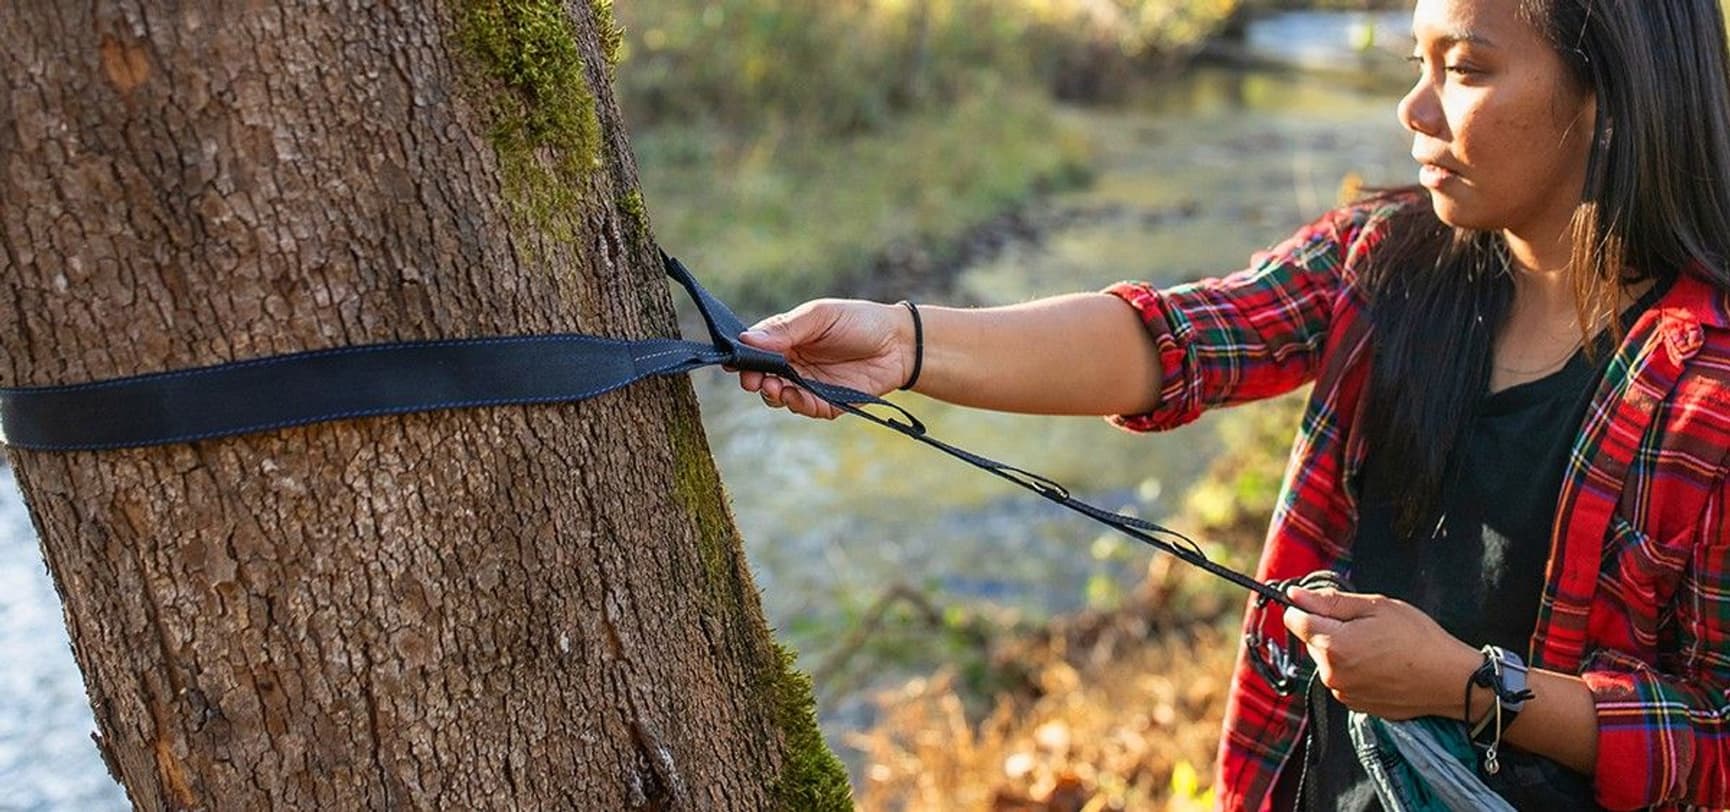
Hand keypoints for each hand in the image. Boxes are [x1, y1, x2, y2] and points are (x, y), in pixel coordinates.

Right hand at [735, 299, 914, 419]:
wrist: (899, 343)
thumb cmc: (859, 321)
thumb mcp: (820, 316)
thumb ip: (785, 329)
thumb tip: (748, 339)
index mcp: (787, 338)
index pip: (755, 349)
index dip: (743, 357)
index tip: (734, 362)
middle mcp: (794, 363)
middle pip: (761, 376)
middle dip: (753, 379)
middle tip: (753, 379)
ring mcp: (809, 383)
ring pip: (779, 395)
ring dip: (772, 394)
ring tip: (773, 386)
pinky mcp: (826, 402)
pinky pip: (805, 407)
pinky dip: (796, 404)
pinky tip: (794, 396)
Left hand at [1282, 587, 1480, 719]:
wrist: (1450, 679)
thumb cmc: (1418, 639)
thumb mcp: (1376, 606)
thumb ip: (1330, 602)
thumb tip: (1294, 596)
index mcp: (1333, 645)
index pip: (1294, 620)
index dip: (1308, 607)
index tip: (1327, 605)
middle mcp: (1331, 673)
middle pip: (1311, 641)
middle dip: (1329, 629)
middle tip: (1366, 626)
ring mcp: (1342, 692)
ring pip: (1327, 660)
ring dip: (1341, 650)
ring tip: (1378, 647)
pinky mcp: (1354, 704)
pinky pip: (1342, 678)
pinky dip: (1354, 669)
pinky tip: (1380, 665)